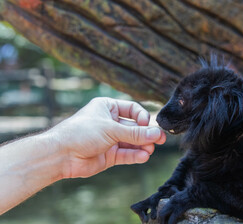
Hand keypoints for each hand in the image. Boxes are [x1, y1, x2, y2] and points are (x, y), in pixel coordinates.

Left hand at [48, 97, 165, 178]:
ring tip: (151, 149)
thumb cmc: (81, 132)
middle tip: (161, 139)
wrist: (61, 154)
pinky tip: (144, 156)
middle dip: (146, 134)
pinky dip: (135, 155)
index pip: (132, 109)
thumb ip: (135, 133)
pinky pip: (126, 154)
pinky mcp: (109, 155)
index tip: (147, 125)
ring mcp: (110, 140)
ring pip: (132, 142)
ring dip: (142, 145)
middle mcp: (110, 122)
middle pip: (134, 127)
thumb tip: (157, 133)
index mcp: (108, 107)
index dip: (142, 117)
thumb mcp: (111, 129)